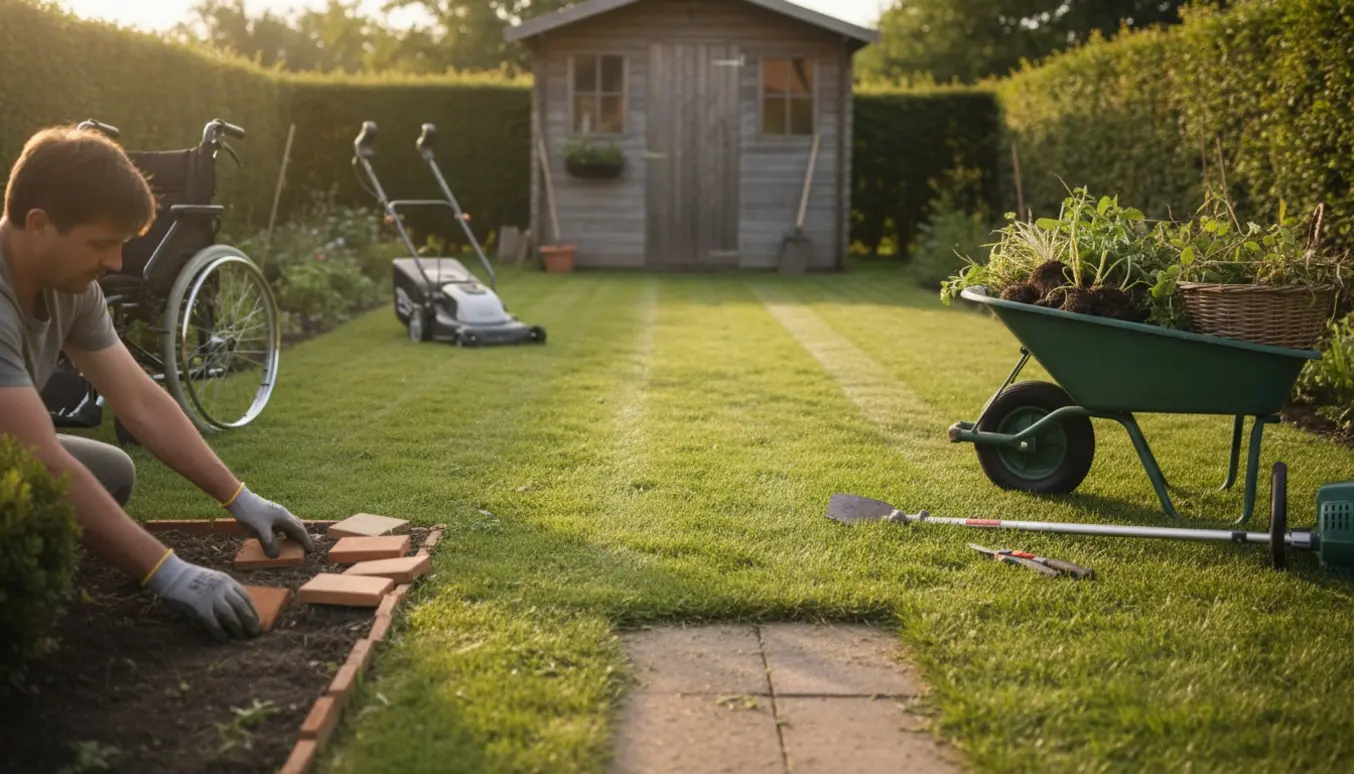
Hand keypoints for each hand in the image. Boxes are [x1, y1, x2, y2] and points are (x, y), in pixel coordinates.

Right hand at [145, 552, 260, 641]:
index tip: (257, 620)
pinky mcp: (200, 607)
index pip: (246, 597)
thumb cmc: (191, 578)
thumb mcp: (213, 579)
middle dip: (250, 621)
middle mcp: (223, 589)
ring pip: (231, 615)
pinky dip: (220, 632)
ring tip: (243, 636)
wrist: (172, 574)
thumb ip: (224, 590)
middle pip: (242, 607)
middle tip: (255, 632)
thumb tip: (234, 606)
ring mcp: (212, 598)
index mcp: (227, 581)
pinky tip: (224, 639)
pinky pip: (214, 622)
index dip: (253, 610)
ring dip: (239, 627)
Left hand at [224, 485, 315, 557]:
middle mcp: (282, 514)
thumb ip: (269, 542)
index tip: (310, 549)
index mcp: (284, 516)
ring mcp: (275, 513)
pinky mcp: (268, 514)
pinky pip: (280, 526)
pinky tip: (278, 538)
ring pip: (288, 526)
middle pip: (296, 526)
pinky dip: (282, 533)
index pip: (299, 529)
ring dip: (292, 535)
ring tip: (293, 545)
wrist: (238, 499)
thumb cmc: (250, 512)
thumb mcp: (260, 529)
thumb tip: (275, 555)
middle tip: (304, 548)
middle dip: (301, 537)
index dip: (305, 540)